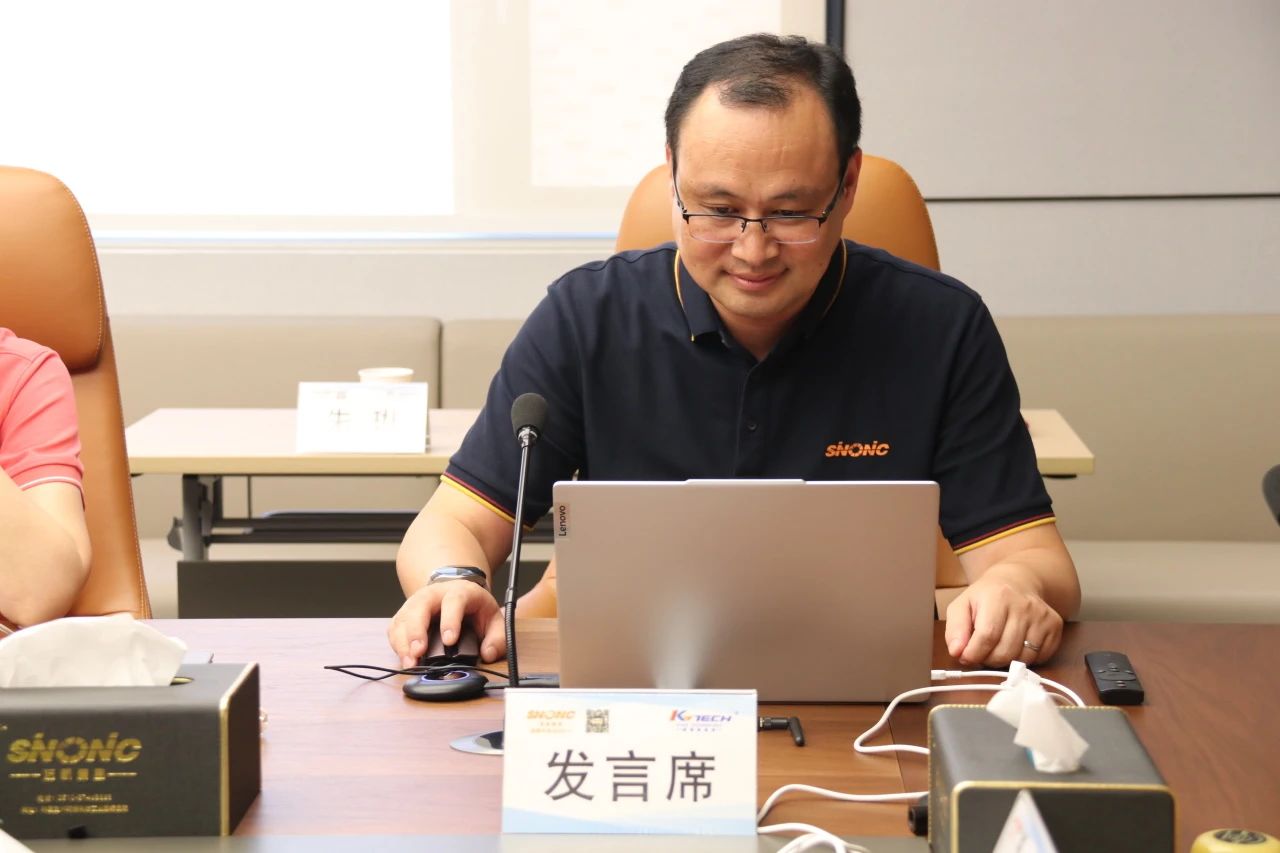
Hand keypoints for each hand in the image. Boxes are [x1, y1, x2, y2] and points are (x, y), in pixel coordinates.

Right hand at [387, 580, 504, 668]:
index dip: (450, 620)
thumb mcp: (493, 617)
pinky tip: (403, 658)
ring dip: (403, 642)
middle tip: (418, 652)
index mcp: (458, 592)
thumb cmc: (473, 606)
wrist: (455, 591)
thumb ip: (497, 637)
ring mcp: (415, 604)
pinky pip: (395, 629)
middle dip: (417, 631)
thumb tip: (488, 654)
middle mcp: (433, 595)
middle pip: (419, 608)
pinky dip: (396, 644)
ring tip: (409, 662)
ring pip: (403, 619)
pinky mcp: (404, 616)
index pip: (453, 602)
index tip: (449, 641)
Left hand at [944, 571, 1062, 666]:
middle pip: (1005, 651)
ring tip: (997, 647)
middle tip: (982, 653)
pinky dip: (1023, 659)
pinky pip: (1039, 658)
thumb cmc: (986, 597)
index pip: (987, 636)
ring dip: (1005, 661)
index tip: (966, 657)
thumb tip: (956, 651)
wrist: (1017, 582)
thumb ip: (955, 629)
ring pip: (1022, 658)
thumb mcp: (962, 606)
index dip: (974, 653)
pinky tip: (1015, 645)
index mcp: (998, 597)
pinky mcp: (1054, 626)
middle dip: (988, 659)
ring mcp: (1042, 616)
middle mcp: (1024, 605)